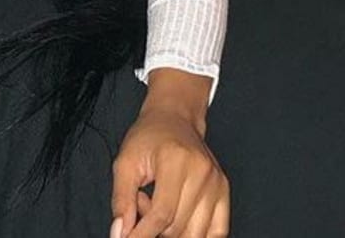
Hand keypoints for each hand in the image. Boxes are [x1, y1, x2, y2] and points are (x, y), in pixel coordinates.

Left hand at [111, 105, 228, 237]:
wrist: (174, 118)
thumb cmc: (149, 137)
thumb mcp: (125, 162)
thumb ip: (121, 199)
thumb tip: (120, 233)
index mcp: (176, 160)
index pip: (161, 214)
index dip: (141, 235)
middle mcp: (202, 172)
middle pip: (177, 228)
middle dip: (153, 228)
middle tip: (143, 204)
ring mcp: (217, 183)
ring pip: (195, 235)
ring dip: (172, 233)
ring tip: (160, 208)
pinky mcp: (224, 192)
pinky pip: (216, 232)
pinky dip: (195, 236)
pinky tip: (178, 220)